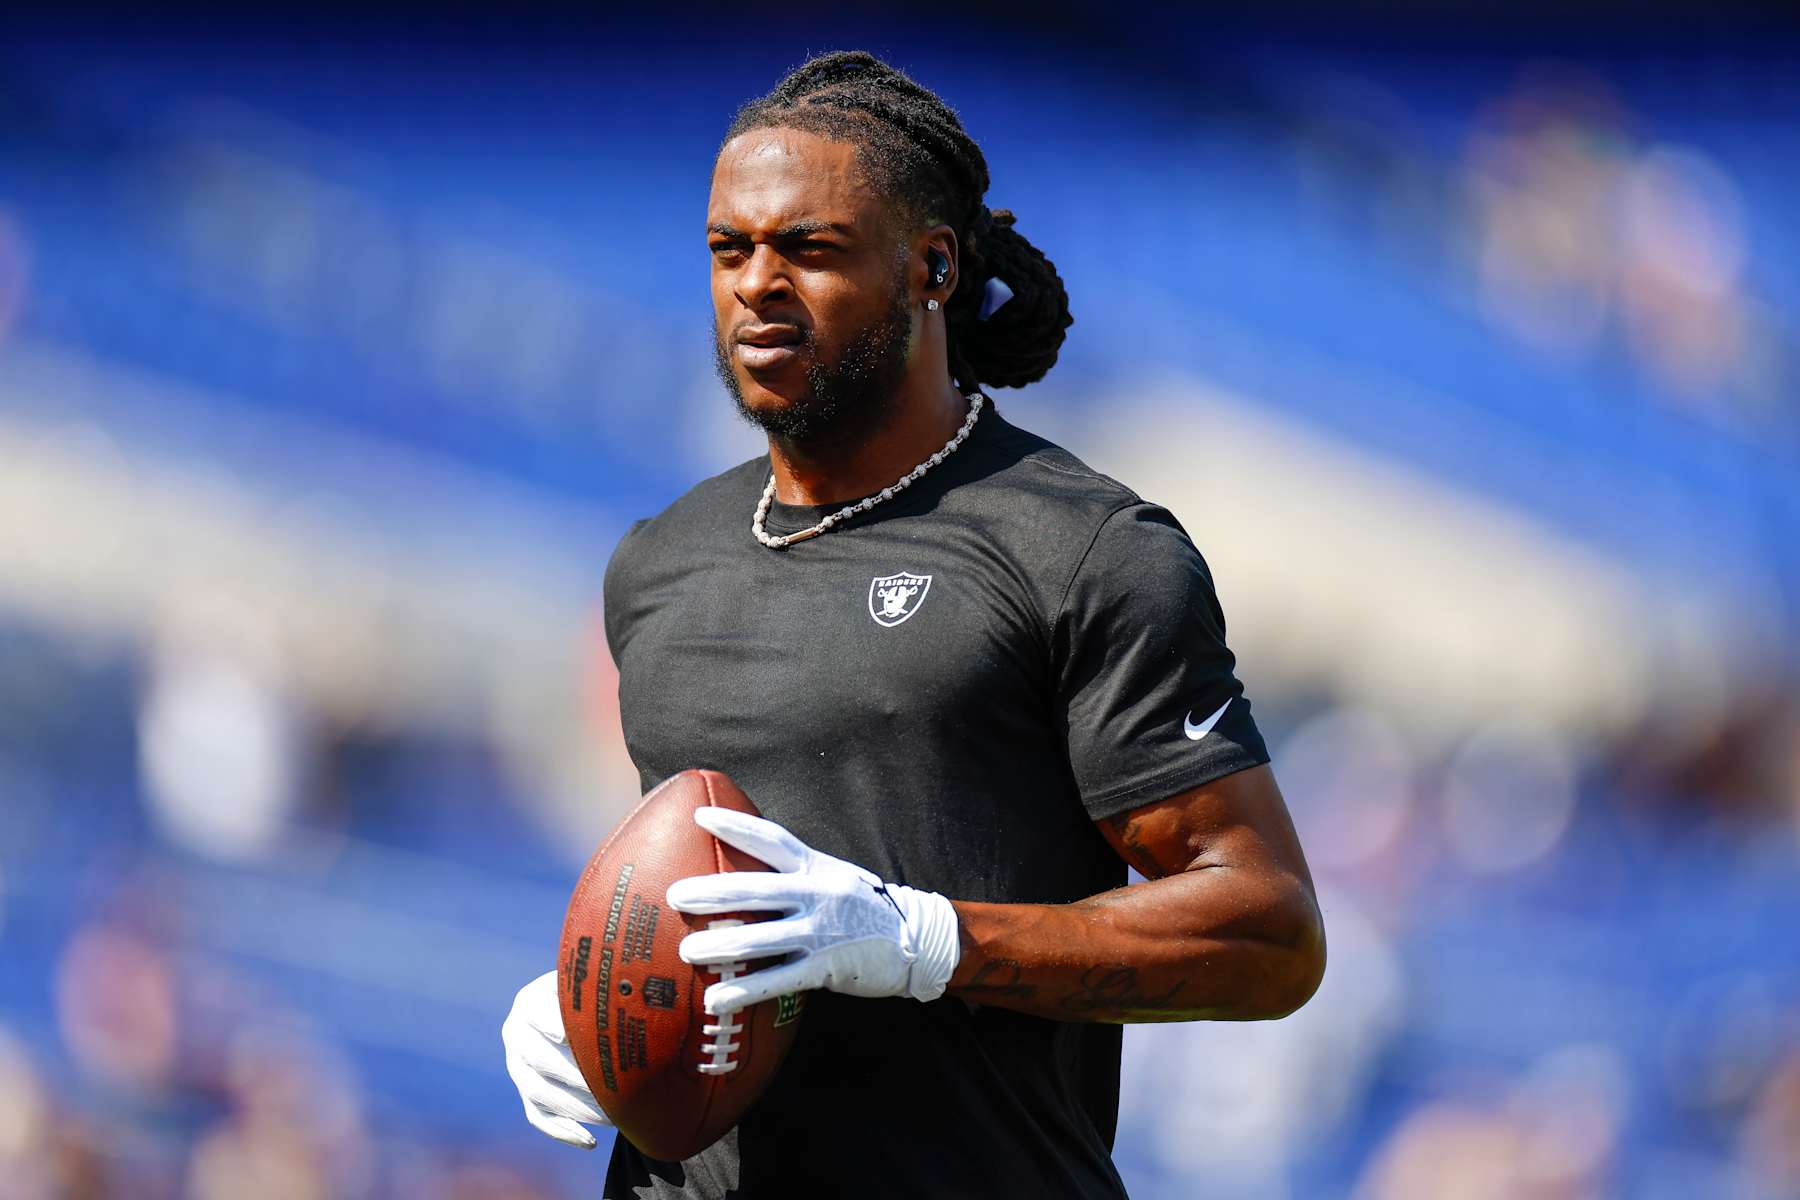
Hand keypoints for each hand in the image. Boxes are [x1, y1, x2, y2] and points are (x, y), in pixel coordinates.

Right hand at [501, 970, 611, 1148]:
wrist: (579, 1012)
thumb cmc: (595, 994)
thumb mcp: (593, 983)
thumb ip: (603, 986)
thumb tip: (630, 996)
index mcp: (531, 1003)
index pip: (538, 1014)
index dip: (553, 1025)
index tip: (571, 1036)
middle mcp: (517, 1035)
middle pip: (540, 1059)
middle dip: (576, 1075)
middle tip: (611, 1085)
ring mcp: (519, 1068)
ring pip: (541, 1093)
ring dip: (577, 1107)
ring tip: (614, 1114)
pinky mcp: (528, 1094)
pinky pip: (540, 1118)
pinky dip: (564, 1131)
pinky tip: (592, 1141)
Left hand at [666, 807, 960, 1015]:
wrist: (917, 940)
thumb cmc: (864, 909)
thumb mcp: (835, 878)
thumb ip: (798, 875)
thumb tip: (749, 876)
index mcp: (816, 867)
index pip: (771, 839)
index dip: (735, 826)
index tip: (700, 815)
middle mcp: (816, 894)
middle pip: (754, 890)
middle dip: (711, 893)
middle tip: (674, 895)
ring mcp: (821, 931)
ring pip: (759, 938)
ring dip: (718, 945)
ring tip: (686, 950)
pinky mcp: (825, 967)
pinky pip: (776, 980)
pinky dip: (743, 990)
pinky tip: (716, 999)